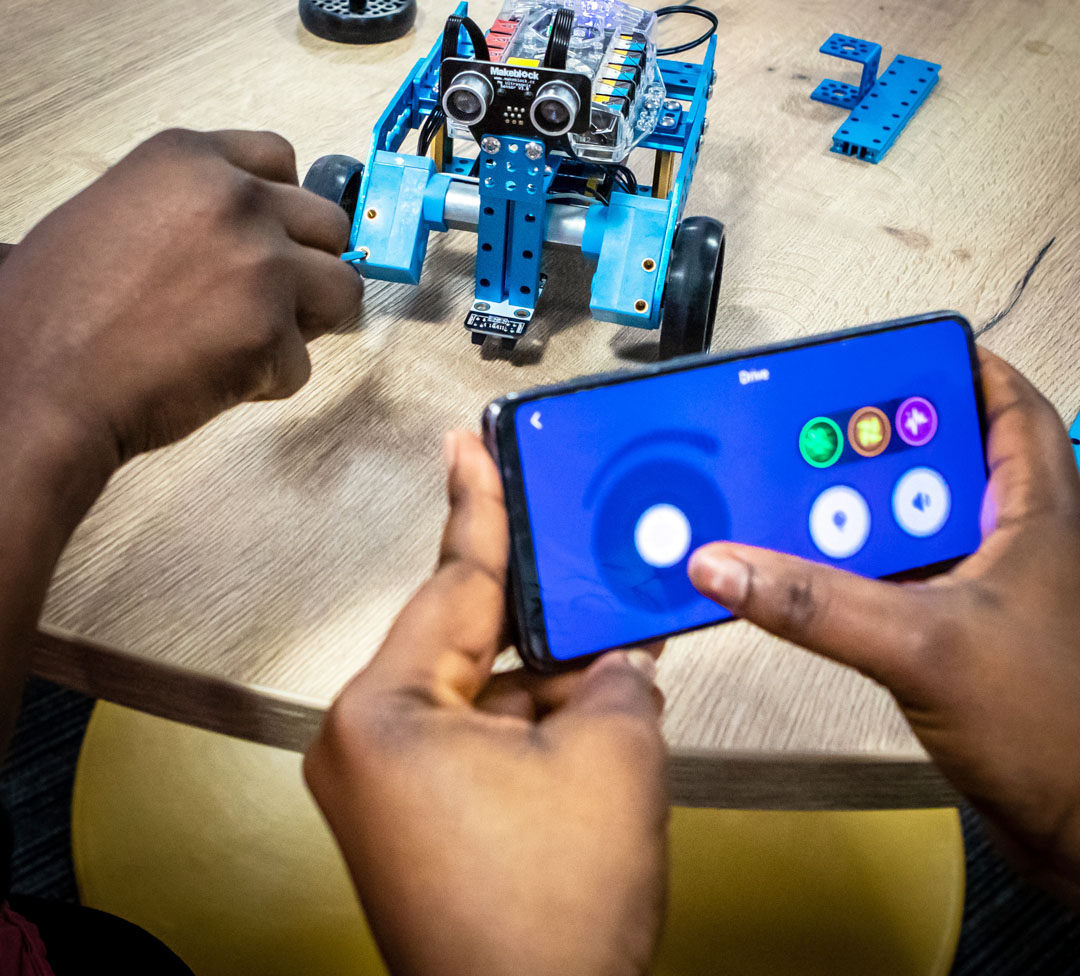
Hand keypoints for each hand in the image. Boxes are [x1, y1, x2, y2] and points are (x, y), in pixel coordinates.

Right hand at [0, 128, 362, 466]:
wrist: (38, 380)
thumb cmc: (56, 312)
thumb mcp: (116, 214)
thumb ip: (190, 208)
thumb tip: (248, 228)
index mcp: (188, 159)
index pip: (280, 159)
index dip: (282, 208)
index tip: (274, 235)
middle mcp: (234, 200)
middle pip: (327, 225)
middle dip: (306, 266)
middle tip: (262, 300)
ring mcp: (260, 263)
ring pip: (342, 289)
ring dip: (306, 322)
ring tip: (246, 340)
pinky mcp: (271, 330)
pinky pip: (304, 363)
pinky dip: (269, 380)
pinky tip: (213, 376)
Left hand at [305, 431, 667, 975]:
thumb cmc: (554, 909)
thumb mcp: (613, 754)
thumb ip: (622, 673)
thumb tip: (623, 650)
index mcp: (387, 711)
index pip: (452, 579)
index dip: (478, 502)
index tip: (469, 442)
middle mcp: (365, 740)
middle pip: (469, 638)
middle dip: (540, 608)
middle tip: (576, 544)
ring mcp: (385, 785)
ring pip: (482, 692)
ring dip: (549, 675)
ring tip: (612, 642)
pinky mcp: (413, 818)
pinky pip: (478, 737)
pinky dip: (534, 720)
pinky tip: (592, 706)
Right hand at [689, 349, 1079, 903]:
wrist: (1078, 834)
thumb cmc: (1048, 730)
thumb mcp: (920, 644)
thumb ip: (814, 603)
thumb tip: (721, 563)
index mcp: (1038, 512)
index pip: (1006, 404)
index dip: (950, 368)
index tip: (882, 357)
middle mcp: (1013, 538)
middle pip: (939, 455)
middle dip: (876, 441)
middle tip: (813, 430)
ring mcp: (985, 586)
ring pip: (911, 518)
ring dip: (857, 510)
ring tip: (796, 497)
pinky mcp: (959, 630)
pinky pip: (898, 574)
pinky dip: (855, 566)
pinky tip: (810, 569)